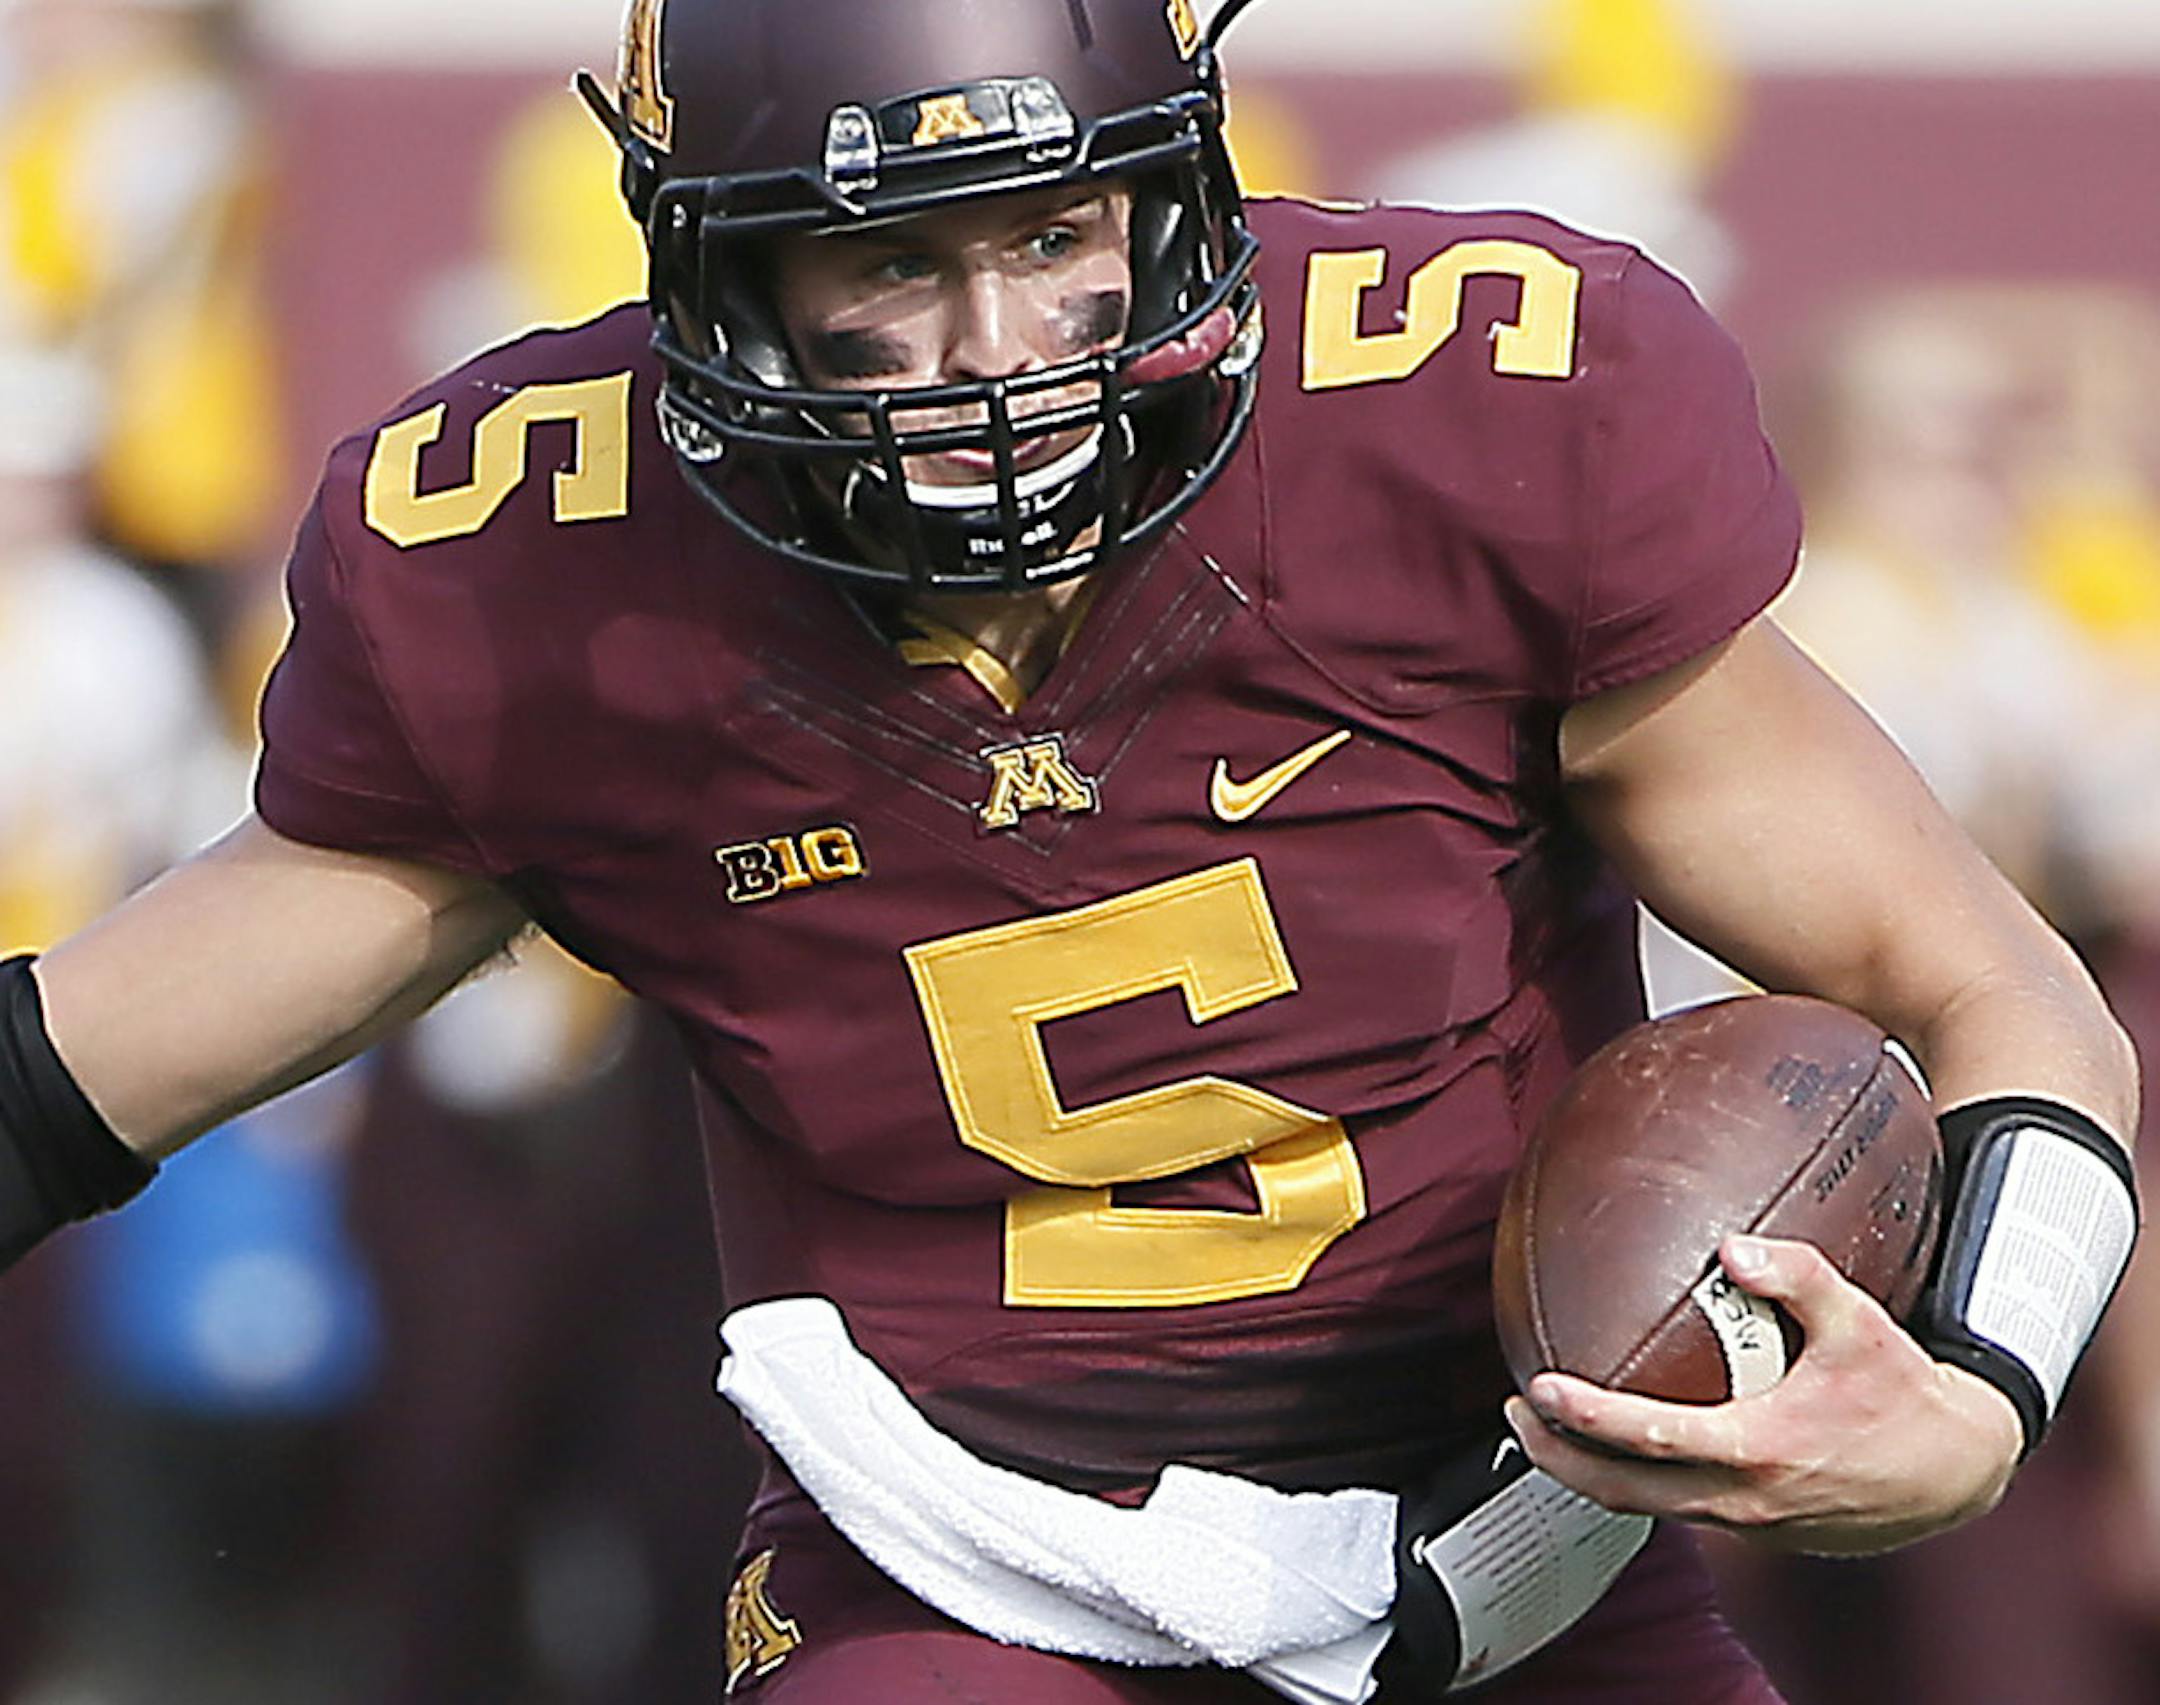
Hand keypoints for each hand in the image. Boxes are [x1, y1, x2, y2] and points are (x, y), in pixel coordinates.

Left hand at [1502, 1233, 2024, 1555]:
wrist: (1955, 1473)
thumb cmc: (1902, 1393)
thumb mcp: (1859, 1322)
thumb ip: (1797, 1275)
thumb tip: (1731, 1247)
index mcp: (1759, 1451)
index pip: (1650, 1440)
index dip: (1586, 1417)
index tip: (1539, 1387)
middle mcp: (1743, 1499)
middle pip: (1621, 1492)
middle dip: (1556, 1457)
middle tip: (1515, 1413)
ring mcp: (1746, 1524)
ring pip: (1642, 1508)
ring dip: (1586, 1473)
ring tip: (1544, 1429)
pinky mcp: (1755, 1531)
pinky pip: (1675, 1510)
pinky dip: (1632, 1483)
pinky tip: (1615, 1448)